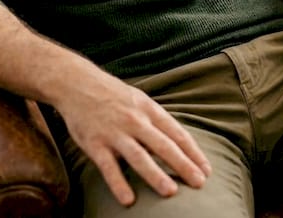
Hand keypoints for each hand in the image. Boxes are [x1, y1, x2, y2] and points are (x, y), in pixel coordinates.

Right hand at [54, 62, 212, 205]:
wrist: (76, 83)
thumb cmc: (112, 94)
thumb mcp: (139, 100)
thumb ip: (156, 120)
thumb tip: (179, 142)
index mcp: (149, 110)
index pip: (177, 134)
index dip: (193, 153)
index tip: (206, 170)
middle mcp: (135, 121)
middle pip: (164, 146)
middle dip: (183, 165)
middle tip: (200, 183)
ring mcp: (115, 133)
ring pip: (139, 156)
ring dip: (155, 175)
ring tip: (171, 192)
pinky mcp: (95, 143)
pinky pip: (108, 167)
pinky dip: (118, 183)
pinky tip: (128, 200)